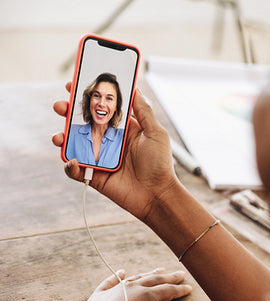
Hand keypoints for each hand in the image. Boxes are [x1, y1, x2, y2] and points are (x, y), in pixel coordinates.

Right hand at [52, 84, 178, 221]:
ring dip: (62, 137)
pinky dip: (70, 166)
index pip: (101, 108)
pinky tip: (73, 161)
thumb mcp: (156, 133)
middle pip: (83, 123)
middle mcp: (109, 142)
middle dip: (68, 113)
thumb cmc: (160, 166)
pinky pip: (76, 170)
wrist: (157, 195)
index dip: (87, 97)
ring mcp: (100, 158)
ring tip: (59, 136)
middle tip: (61, 107)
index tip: (74, 84)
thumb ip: (143, 110)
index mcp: (122, 129)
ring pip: (75, 144)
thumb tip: (135, 88)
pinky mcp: (95, 176)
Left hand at [69, 268, 191, 300]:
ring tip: (159, 270)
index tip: (189, 288)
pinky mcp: (100, 294)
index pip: (168, 291)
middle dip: (168, 277)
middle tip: (180, 274)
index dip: (179, 290)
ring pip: (136, 278)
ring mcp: (115, 289)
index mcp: (147, 297)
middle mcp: (132, 289)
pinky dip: (117, 275)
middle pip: (154, 280)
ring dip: (148, 274)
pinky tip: (122, 271)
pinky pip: (111, 281)